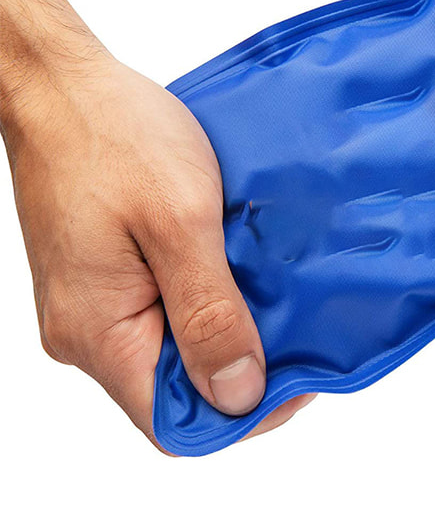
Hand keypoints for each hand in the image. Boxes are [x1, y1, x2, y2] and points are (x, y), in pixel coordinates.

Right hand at [2, 52, 313, 449]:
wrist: (61, 85)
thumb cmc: (114, 136)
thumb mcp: (180, 223)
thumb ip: (209, 315)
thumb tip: (237, 395)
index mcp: (98, 333)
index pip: (174, 423)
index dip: (243, 417)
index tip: (298, 381)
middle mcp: (86, 334)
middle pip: (176, 393)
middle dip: (243, 375)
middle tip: (298, 336)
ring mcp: (91, 308)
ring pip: (171, 355)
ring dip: (226, 337)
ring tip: (276, 306)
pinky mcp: (102, 281)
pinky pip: (159, 319)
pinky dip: (204, 309)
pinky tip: (239, 281)